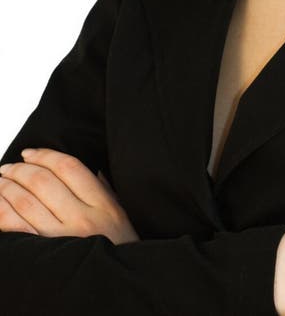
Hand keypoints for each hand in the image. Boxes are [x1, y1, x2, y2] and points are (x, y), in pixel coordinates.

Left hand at [0, 148, 139, 244]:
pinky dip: (3, 211)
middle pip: (43, 182)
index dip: (45, 155)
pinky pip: (16, 228)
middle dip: (20, 170)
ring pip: (25, 202)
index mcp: (103, 205)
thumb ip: (102, 189)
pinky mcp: (44, 256)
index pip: (69, 167)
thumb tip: (88, 169)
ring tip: (1, 181)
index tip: (30, 153)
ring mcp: (61, 239)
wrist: (116, 286)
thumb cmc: (118, 249)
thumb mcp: (119, 214)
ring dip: (7, 187)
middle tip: (9, 167)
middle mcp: (82, 220)